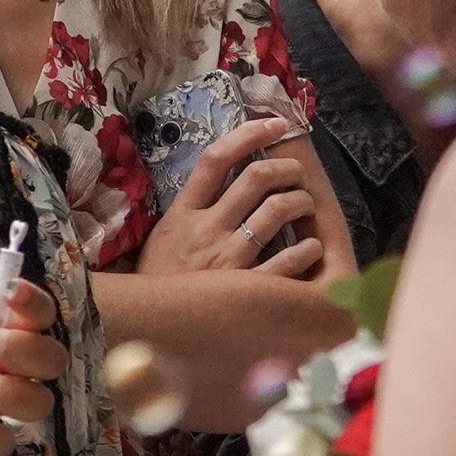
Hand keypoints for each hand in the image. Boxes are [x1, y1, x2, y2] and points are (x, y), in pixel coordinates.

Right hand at [144, 115, 333, 280]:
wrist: (146, 330)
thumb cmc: (161, 283)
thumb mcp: (164, 238)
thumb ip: (192, 210)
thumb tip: (226, 176)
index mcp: (183, 213)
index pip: (216, 159)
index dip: (249, 134)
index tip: (274, 125)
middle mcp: (206, 229)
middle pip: (256, 178)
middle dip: (287, 168)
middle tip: (296, 173)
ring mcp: (229, 258)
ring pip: (279, 210)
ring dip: (302, 201)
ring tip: (305, 205)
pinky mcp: (249, 289)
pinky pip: (290, 259)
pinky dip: (308, 248)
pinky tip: (310, 248)